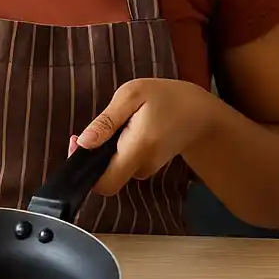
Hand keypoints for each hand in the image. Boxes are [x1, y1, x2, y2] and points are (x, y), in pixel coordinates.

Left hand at [74, 79, 216, 195]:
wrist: (201, 114)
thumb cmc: (167, 98)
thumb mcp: (133, 95)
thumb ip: (106, 121)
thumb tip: (83, 142)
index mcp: (138, 149)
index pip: (104, 183)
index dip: (84, 170)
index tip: (77, 143)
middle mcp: (142, 166)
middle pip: (105, 178)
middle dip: (90, 158)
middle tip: (90, 131)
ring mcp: (146, 170)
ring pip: (112, 170)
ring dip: (104, 152)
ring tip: (114, 126)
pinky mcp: (147, 167)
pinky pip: (122, 164)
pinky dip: (115, 151)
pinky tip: (124, 131)